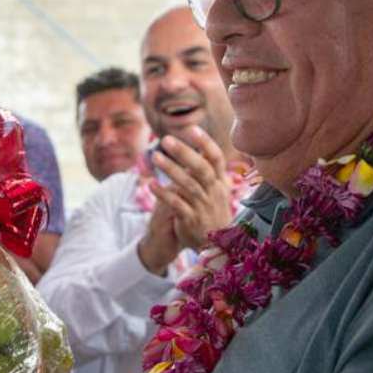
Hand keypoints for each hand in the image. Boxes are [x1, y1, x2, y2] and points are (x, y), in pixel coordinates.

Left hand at [137, 129, 231, 272]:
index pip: (216, 158)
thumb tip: (201, 143)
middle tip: (166, 139)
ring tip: (154, 156)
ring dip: (170, 170)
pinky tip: (151, 184)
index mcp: (221, 182)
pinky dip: (164, 194)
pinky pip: (176, 205)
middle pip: (201, 169)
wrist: (216, 245)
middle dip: (184, 153)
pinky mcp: (191, 220)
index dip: (205, 143)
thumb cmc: (212, 209)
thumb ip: (208, 168)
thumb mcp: (216, 188)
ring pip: (187, 185)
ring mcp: (203, 206)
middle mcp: (214, 192)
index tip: (191, 128)